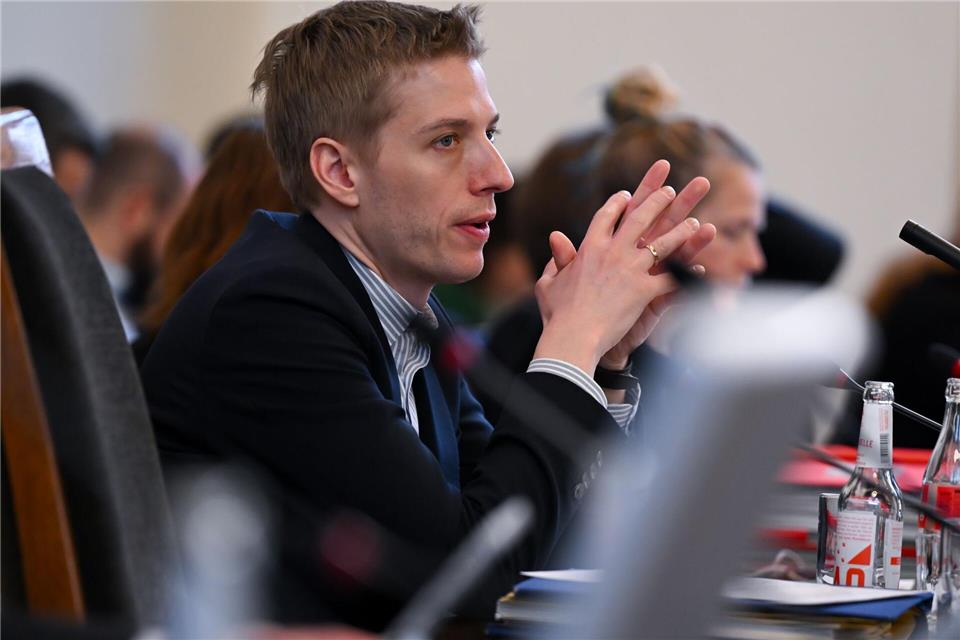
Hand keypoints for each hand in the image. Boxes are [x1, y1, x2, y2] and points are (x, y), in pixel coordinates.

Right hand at [532, 178, 705, 374]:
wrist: (573, 336)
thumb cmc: (558, 313)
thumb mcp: (549, 282)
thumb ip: (556, 259)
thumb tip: (555, 238)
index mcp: (589, 247)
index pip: (606, 216)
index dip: (617, 204)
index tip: (627, 195)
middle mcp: (613, 252)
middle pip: (640, 218)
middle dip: (657, 201)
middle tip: (670, 192)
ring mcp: (631, 269)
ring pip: (663, 244)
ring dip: (681, 231)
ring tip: (694, 222)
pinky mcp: (645, 290)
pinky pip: (671, 279)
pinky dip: (686, 275)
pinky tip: (700, 269)